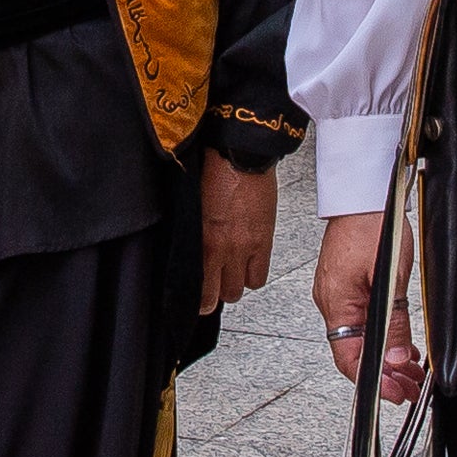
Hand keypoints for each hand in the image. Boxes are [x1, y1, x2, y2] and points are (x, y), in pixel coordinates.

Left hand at [199, 153, 276, 314]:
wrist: (241, 155)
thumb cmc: (214, 173)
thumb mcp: (193, 208)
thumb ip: (194, 236)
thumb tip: (193, 254)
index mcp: (202, 241)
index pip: (200, 289)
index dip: (199, 301)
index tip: (198, 301)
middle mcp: (223, 249)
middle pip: (222, 295)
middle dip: (217, 293)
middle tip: (215, 286)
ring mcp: (245, 248)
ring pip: (240, 289)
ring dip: (235, 284)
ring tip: (231, 273)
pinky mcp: (264, 241)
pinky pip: (260, 276)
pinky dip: (253, 275)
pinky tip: (247, 265)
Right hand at [313, 211, 422, 398]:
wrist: (363, 193)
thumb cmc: (372, 224)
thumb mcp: (391, 278)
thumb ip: (393, 321)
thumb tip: (397, 358)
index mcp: (336, 304)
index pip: (349, 359)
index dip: (374, 381)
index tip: (397, 393)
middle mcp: (332, 302)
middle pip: (355, 353)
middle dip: (385, 374)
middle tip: (411, 386)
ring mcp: (337, 294)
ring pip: (360, 339)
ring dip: (386, 357)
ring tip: (412, 371)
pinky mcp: (346, 285)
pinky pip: (361, 321)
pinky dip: (380, 336)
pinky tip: (399, 343)